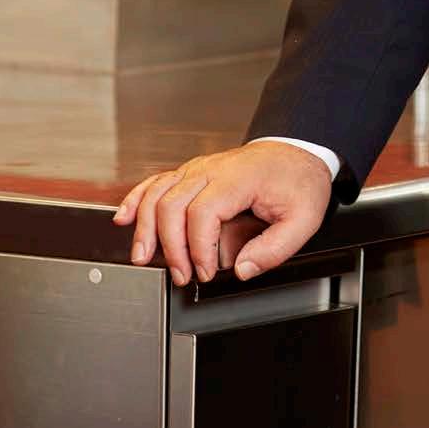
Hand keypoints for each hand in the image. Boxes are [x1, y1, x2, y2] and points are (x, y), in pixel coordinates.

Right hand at [111, 142, 332, 286]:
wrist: (297, 152)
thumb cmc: (298, 182)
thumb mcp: (304, 219)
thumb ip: (274, 249)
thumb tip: (241, 269)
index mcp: (239, 178)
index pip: (202, 213)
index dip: (198, 248)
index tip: (206, 272)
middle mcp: (213, 168)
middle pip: (172, 205)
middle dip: (171, 246)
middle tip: (182, 275)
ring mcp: (199, 168)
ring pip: (157, 193)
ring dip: (145, 227)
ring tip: (143, 257)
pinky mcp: (192, 172)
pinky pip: (157, 182)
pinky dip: (137, 200)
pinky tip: (124, 219)